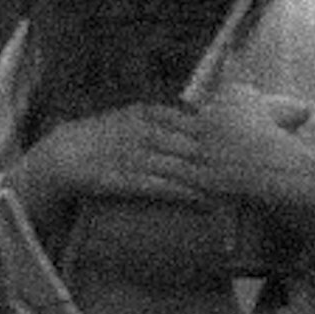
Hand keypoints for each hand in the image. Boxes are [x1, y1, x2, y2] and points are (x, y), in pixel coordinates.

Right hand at [29, 105, 234, 214]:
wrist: (59, 156)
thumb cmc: (101, 140)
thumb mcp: (131, 120)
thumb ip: (163, 122)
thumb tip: (199, 125)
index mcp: (147, 114)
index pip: (195, 120)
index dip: (224, 133)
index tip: (251, 142)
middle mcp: (143, 131)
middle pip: (195, 143)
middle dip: (224, 157)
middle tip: (254, 170)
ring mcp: (133, 155)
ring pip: (181, 166)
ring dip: (209, 178)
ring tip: (237, 189)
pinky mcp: (123, 180)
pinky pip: (159, 186)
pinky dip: (183, 192)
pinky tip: (203, 200)